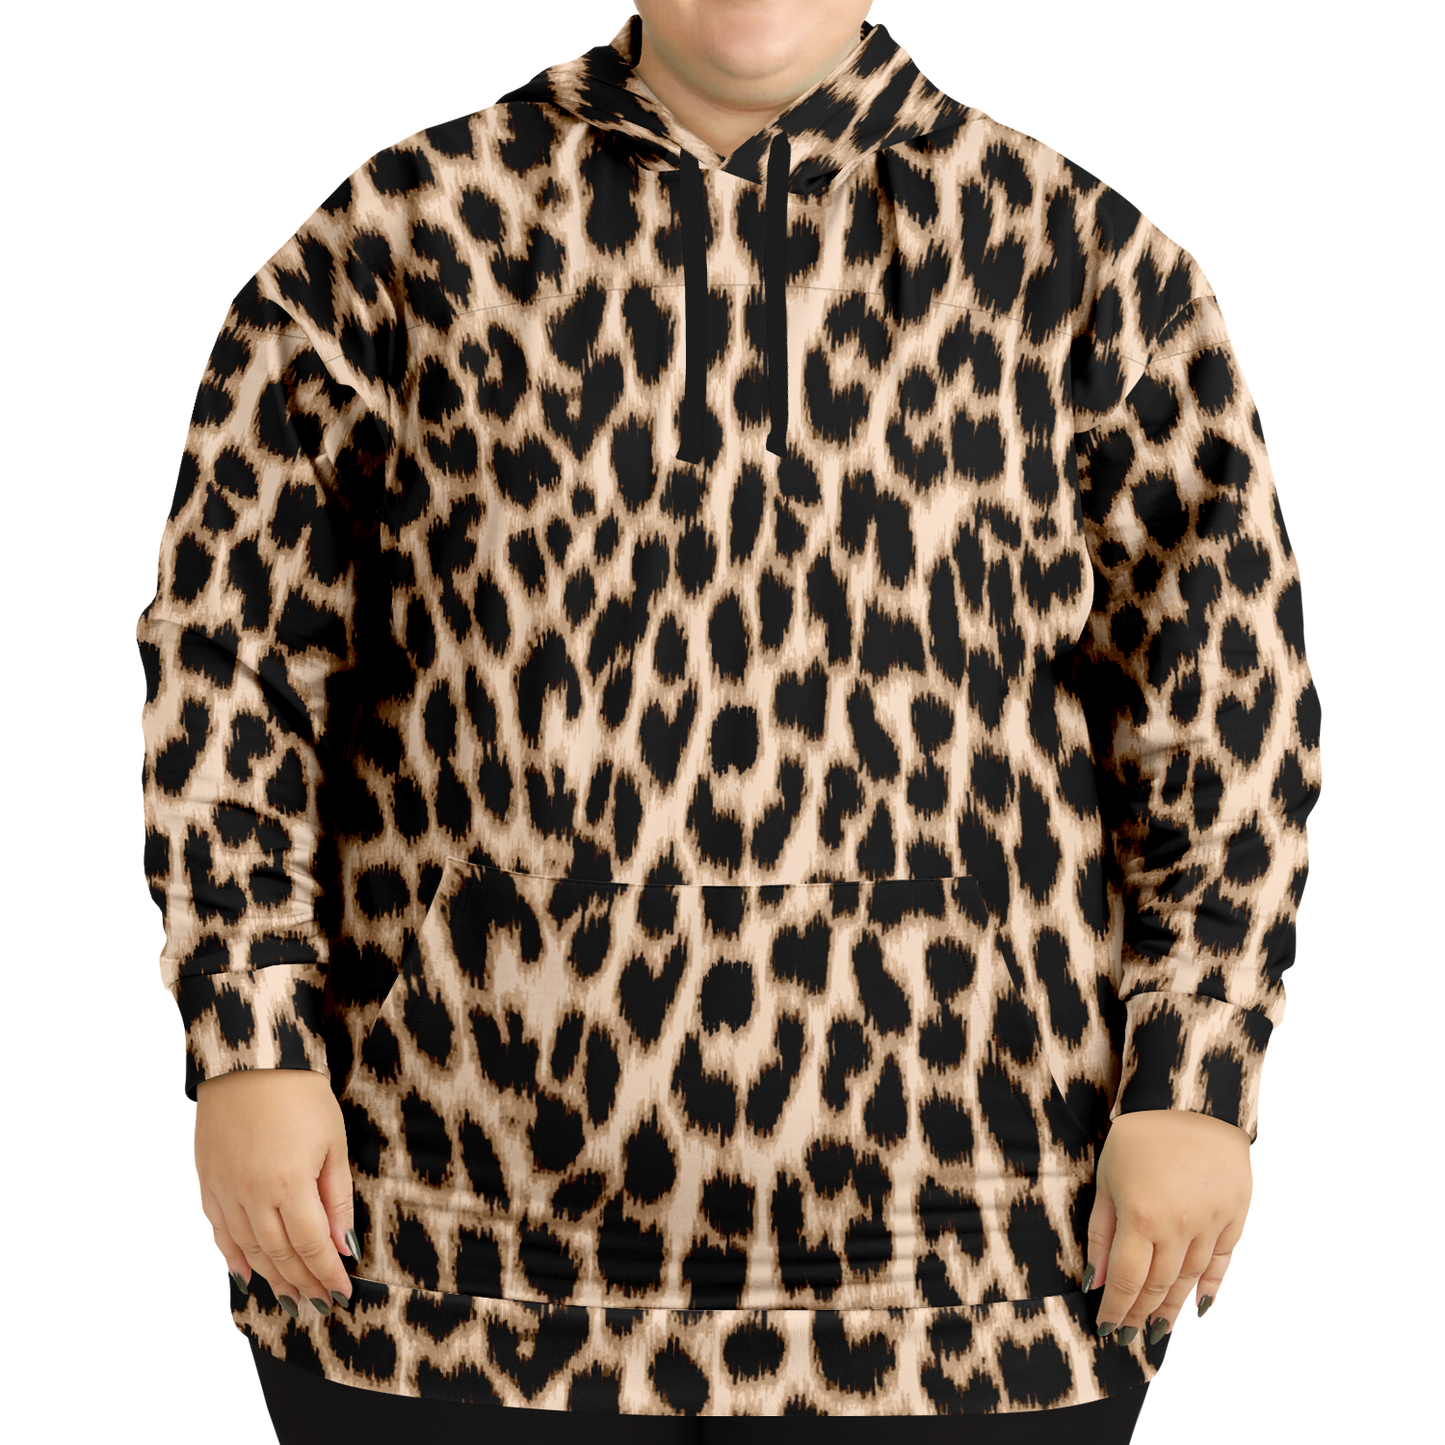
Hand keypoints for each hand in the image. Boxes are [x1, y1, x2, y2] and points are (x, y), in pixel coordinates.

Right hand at [192, 1068, 357, 1317]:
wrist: (250, 1060)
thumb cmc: (300, 1095)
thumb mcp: (332, 1141)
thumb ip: (336, 1198)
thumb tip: (344, 1245)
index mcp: (290, 1184)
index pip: (312, 1246)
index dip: (327, 1274)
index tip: (341, 1292)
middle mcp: (253, 1195)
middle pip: (279, 1255)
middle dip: (302, 1282)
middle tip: (318, 1302)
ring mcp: (225, 1191)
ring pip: (248, 1250)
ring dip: (271, 1277)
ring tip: (290, 1296)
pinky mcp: (207, 1183)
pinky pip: (217, 1232)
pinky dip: (231, 1257)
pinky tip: (245, 1275)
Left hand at [1085, 1109, 1254, 1342]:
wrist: (1197, 1104)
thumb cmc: (1142, 1138)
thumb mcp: (1108, 1176)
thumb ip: (1102, 1231)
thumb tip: (1094, 1282)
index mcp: (1141, 1216)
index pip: (1127, 1280)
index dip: (1117, 1310)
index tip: (1108, 1329)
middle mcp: (1178, 1227)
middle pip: (1159, 1287)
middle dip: (1142, 1316)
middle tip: (1132, 1336)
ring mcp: (1211, 1225)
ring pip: (1191, 1282)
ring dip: (1174, 1310)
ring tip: (1160, 1330)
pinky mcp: (1237, 1218)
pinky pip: (1223, 1264)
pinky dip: (1211, 1289)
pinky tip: (1200, 1308)